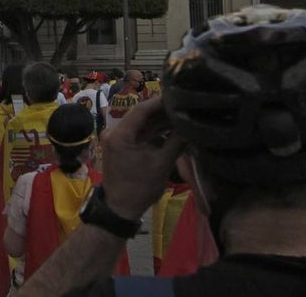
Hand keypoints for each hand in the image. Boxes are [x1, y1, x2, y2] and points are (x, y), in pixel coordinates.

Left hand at [100, 97, 184, 219]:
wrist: (121, 208)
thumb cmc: (140, 188)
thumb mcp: (162, 164)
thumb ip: (176, 142)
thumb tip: (191, 126)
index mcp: (120, 134)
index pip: (141, 109)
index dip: (160, 101)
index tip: (177, 96)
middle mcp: (114, 131)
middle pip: (140, 114)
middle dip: (162, 110)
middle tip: (183, 105)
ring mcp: (116, 138)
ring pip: (140, 123)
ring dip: (159, 121)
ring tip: (181, 115)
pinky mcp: (121, 146)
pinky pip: (138, 132)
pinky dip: (153, 131)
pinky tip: (171, 128)